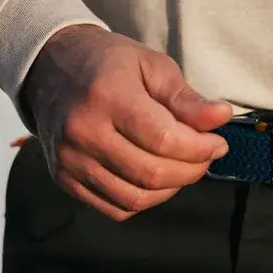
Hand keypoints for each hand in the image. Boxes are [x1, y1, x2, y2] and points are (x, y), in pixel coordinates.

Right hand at [22, 24, 232, 219]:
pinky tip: (156, 179)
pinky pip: (114, 208)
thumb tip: (221, 117)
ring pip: (134, 198)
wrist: (51, 68)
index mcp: (108, 96)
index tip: (218, 143)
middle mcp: (84, 132)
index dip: (200, 148)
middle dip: (191, 170)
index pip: (164, 139)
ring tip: (184, 166)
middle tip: (206, 156)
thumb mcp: (152, 65)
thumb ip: (186, 98)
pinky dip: (144, 200)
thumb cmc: (109, 63)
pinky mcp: (64, 179)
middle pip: (151, 173)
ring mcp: (70, 160)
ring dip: (170, 188)